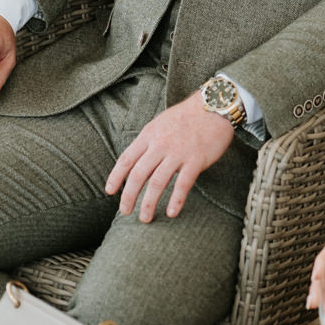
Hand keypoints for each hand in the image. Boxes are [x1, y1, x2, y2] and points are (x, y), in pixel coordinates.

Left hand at [105, 90, 234, 221]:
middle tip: (124, 211)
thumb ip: (149, 140)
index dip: (116, 177)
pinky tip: (171, 213)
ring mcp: (178, 153)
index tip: (110, 191)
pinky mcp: (196, 160)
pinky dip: (176, 200)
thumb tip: (137, 159)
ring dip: (148, 203)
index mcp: (149, 135)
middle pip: (138, 174)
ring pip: (157, 182)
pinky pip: (183, 184)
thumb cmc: (187, 115)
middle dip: (129, 196)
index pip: (127, 159)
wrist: (214, 105)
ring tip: (144, 218)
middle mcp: (160, 144)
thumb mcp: (160, 122)